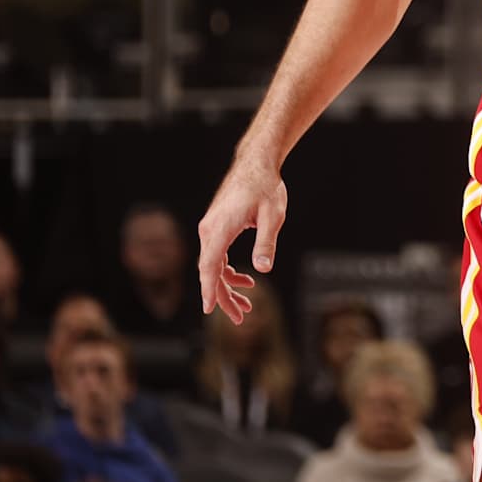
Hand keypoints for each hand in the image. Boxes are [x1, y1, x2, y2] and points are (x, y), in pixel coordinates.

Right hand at [196, 154, 284, 322]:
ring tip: (245, 306)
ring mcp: (210, 228)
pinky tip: (246, 279)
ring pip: (212, 266)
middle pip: (209, 271)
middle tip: (240, 317)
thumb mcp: (272, 216)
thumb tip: (263, 269)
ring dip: (227, 286)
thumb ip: (266, 243)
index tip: (209, 309)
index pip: (209, 266)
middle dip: (223, 297)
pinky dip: (227, 271)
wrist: (256, 163)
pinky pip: (216, 256)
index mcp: (220, 228)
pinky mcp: (216, 227)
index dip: (209, 289)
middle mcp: (209, 230)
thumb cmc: (266, 187)